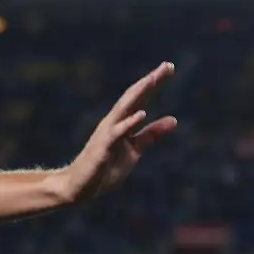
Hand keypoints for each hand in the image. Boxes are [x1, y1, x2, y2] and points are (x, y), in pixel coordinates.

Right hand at [51, 62, 177, 203]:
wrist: (79, 187)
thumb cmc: (105, 167)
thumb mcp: (134, 149)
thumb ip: (151, 134)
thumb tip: (174, 119)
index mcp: (122, 122)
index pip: (140, 98)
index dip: (154, 83)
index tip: (170, 66)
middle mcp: (113, 122)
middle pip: (133, 97)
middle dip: (149, 81)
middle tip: (167, 66)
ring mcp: (107, 134)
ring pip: (123, 109)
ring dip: (137, 94)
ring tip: (152, 80)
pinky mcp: (102, 149)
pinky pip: (116, 133)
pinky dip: (128, 122)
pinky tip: (141, 114)